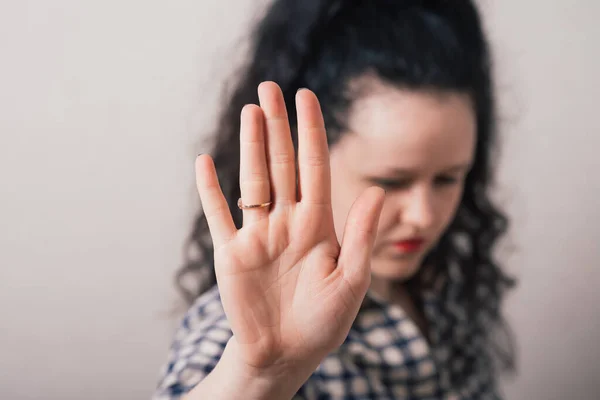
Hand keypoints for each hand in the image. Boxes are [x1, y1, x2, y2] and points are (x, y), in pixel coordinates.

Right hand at [195, 82, 384, 375]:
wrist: (286, 354)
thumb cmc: (324, 322)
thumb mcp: (352, 280)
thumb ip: (360, 235)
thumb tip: (378, 191)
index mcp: (317, 226)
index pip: (315, 167)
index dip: (311, 132)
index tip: (307, 97)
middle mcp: (286, 222)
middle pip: (280, 164)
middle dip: (277, 126)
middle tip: (270, 88)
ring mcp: (257, 235)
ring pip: (252, 181)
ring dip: (249, 146)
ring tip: (249, 111)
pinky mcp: (230, 254)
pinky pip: (218, 215)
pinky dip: (209, 190)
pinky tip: (205, 161)